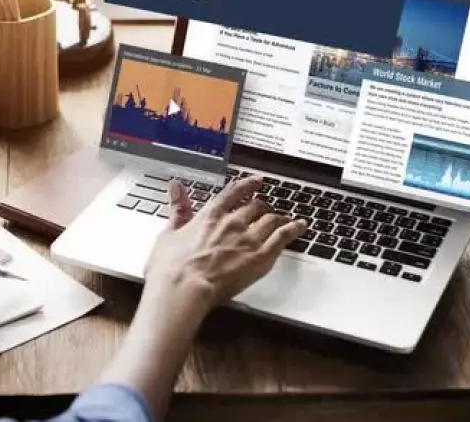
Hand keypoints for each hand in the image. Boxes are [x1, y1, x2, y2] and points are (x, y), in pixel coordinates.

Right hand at [145, 177, 306, 310]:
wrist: (184, 287)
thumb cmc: (172, 267)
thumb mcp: (168, 233)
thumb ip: (177, 209)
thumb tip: (176, 189)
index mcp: (210, 215)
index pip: (234, 192)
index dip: (247, 185)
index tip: (256, 181)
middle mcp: (232, 222)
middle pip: (256, 206)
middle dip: (263, 206)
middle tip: (267, 208)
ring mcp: (248, 239)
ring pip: (272, 219)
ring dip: (280, 217)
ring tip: (286, 218)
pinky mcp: (260, 257)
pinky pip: (283, 237)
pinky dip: (294, 229)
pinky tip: (300, 227)